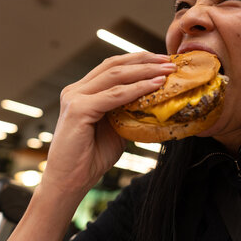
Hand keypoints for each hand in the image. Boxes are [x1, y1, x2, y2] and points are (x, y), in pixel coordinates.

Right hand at [41, 52, 175, 195]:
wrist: (70, 181)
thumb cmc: (91, 157)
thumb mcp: (116, 128)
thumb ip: (128, 111)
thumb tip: (154, 101)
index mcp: (83, 91)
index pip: (112, 66)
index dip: (138, 60)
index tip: (162, 60)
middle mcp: (76, 90)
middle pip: (115, 65)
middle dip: (145, 60)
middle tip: (169, 60)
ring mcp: (75, 98)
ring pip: (116, 75)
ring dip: (145, 71)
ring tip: (167, 70)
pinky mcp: (78, 110)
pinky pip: (115, 95)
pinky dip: (137, 88)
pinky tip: (155, 85)